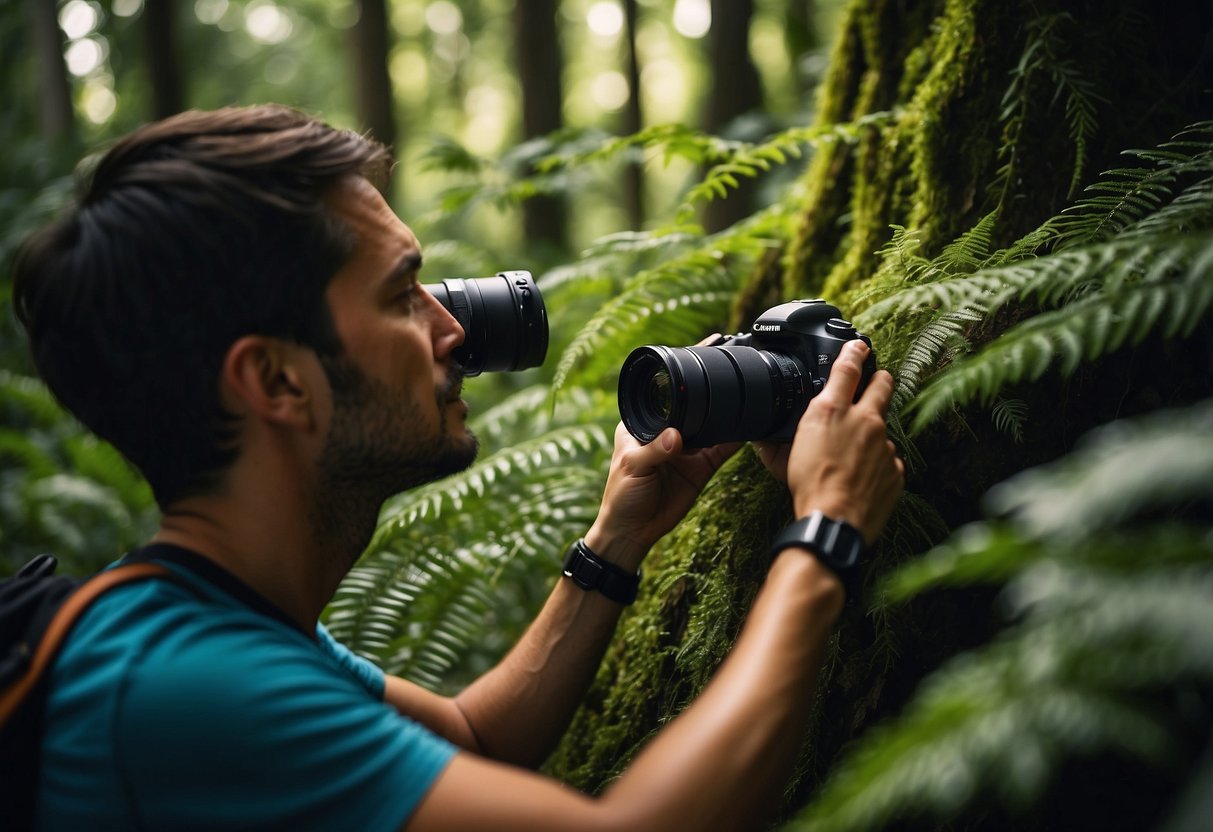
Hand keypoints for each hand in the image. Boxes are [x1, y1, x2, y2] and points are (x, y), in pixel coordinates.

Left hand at [586, 335, 741, 571]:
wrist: (632, 533)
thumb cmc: (621, 496)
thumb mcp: (632, 467)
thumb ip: (654, 451)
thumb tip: (677, 437)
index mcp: (644, 422)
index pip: (666, 390)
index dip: (683, 371)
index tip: (704, 350)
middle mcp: (667, 430)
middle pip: (693, 403)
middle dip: (712, 385)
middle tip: (734, 363)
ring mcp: (687, 448)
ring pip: (712, 423)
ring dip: (727, 409)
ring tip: (747, 388)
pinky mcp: (702, 467)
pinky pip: (724, 448)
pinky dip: (737, 437)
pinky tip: (749, 425)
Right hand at [753, 339, 903, 543]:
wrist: (834, 520)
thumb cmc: (811, 482)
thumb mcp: (789, 448)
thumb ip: (782, 433)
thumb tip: (766, 435)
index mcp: (838, 411)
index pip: (850, 368)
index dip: (854, 351)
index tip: (859, 345)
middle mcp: (868, 422)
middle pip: (882, 386)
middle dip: (879, 379)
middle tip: (873, 381)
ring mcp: (886, 447)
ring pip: (881, 431)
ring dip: (870, 436)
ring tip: (849, 458)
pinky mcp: (895, 472)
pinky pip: (887, 462)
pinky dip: (875, 466)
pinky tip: (858, 479)